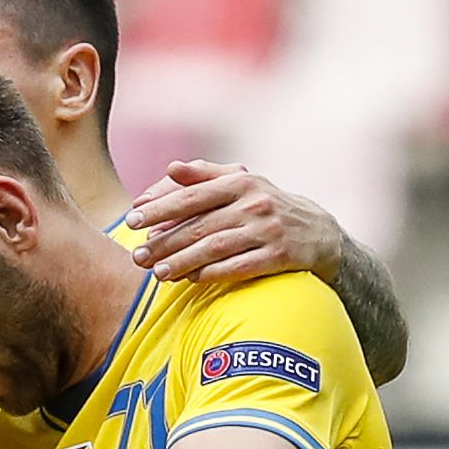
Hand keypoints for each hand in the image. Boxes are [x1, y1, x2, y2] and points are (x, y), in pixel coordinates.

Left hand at [127, 159, 345, 287]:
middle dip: (164, 242)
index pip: (192, 196)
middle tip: (138, 255)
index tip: (131, 220)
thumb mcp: (241, 183)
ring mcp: (267, 231)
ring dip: (182, 262)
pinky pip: (237, 268)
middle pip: (199, 226)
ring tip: (158, 273)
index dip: (159, 208)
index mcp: (241, 182)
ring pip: (215, 249)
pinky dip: (211, 274)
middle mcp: (255, 203)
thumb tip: (170, 168)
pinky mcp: (278, 256)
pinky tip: (191, 280)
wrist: (317, 233)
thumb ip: (204, 176)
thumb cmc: (265, 207)